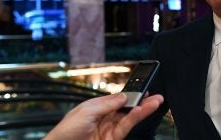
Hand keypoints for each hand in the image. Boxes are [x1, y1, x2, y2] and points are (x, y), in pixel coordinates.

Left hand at [44, 93, 163, 139]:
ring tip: (155, 101)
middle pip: (126, 108)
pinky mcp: (112, 139)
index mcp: (96, 107)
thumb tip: (123, 96)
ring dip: (143, 109)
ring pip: (129, 117)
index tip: (141, 85)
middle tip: (154, 94)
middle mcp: (104, 118)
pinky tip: (141, 111)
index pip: (117, 98)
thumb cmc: (65, 132)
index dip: (129, 92)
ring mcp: (109, 130)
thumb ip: (106, 104)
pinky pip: (126, 127)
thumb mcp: (86, 111)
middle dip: (140, 100)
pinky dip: (135, 119)